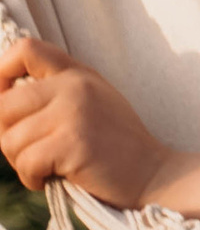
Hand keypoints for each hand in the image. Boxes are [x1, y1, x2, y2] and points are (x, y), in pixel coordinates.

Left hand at [0, 37, 180, 208]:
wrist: (154, 175)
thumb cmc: (117, 146)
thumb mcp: (92, 103)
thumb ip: (56, 92)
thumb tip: (3, 102)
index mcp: (77, 74)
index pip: (25, 49)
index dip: (1, 73)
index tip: (5, 100)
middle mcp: (74, 86)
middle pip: (4, 105)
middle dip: (7, 136)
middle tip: (30, 153)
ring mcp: (74, 113)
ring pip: (10, 139)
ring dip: (21, 163)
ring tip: (47, 168)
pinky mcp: (73, 143)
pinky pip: (26, 162)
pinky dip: (32, 179)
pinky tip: (52, 179)